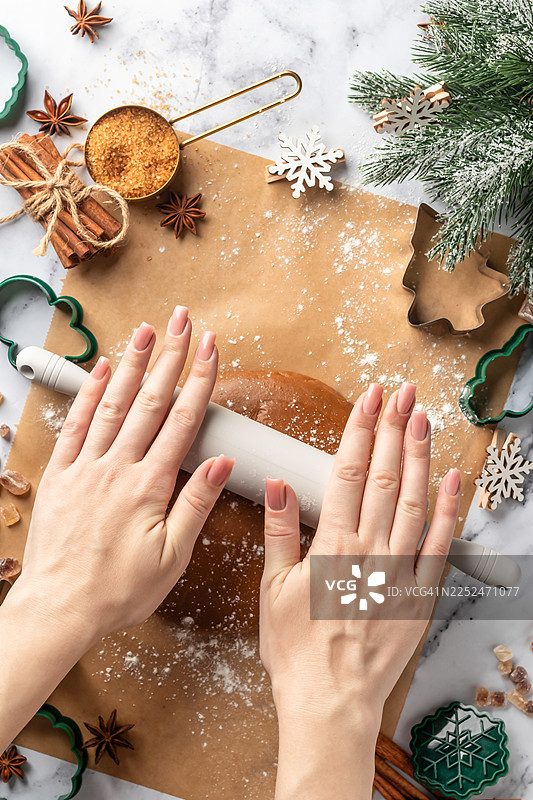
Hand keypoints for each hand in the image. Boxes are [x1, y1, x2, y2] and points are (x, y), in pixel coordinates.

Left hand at [0, 308, 231, 749]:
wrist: (59, 610)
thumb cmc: (118, 591)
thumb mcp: (172, 558)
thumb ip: (196, 505)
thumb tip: (222, 464)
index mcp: (149, 487)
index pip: (182, 421)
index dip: (198, 379)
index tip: (209, 346)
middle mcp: (117, 468)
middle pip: (150, 401)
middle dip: (168, 356)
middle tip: (180, 320)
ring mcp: (85, 468)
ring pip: (113, 404)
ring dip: (131, 364)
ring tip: (145, 330)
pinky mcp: (60, 476)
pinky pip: (76, 425)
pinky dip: (89, 394)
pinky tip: (100, 370)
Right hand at [260, 382, 460, 799]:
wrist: (329, 702)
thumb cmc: (296, 650)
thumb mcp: (272, 589)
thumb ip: (280, 532)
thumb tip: (279, 485)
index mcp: (331, 548)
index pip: (347, 473)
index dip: (360, 431)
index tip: (369, 399)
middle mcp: (370, 552)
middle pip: (383, 478)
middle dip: (392, 429)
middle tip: (401, 392)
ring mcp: (400, 572)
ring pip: (413, 502)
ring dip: (418, 457)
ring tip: (422, 418)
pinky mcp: (420, 594)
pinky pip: (439, 545)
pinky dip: (446, 510)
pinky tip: (451, 478)